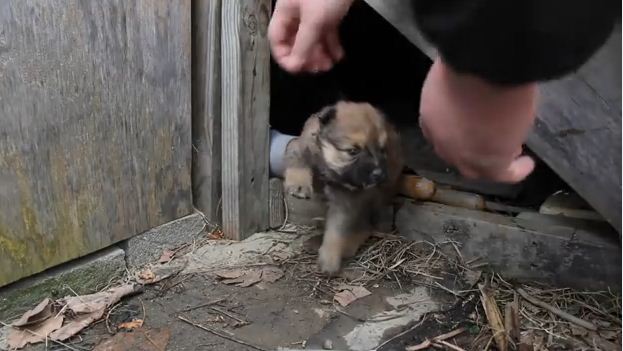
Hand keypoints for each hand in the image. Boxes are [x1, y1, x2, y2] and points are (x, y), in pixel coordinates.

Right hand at [268, 0, 353, 73]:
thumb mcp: (314, 20)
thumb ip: (304, 45)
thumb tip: (294, 66)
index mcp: (285, 12)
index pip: (277, 41)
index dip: (286, 57)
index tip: (299, 70)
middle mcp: (296, 12)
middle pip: (295, 41)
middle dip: (305, 57)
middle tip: (318, 69)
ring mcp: (313, 11)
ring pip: (311, 38)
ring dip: (320, 54)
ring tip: (330, 65)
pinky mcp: (329, 10)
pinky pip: (326, 31)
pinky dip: (331, 44)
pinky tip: (339, 55)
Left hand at [419, 57, 537, 182]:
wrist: (483, 70)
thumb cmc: (468, 62)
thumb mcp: (454, 72)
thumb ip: (457, 83)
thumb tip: (470, 80)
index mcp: (431, 116)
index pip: (441, 131)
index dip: (457, 132)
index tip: (471, 126)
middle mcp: (442, 141)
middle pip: (458, 153)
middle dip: (474, 149)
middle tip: (493, 141)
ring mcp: (464, 155)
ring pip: (479, 167)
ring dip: (496, 161)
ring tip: (514, 152)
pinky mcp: (490, 162)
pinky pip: (504, 173)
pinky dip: (516, 170)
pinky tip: (527, 164)